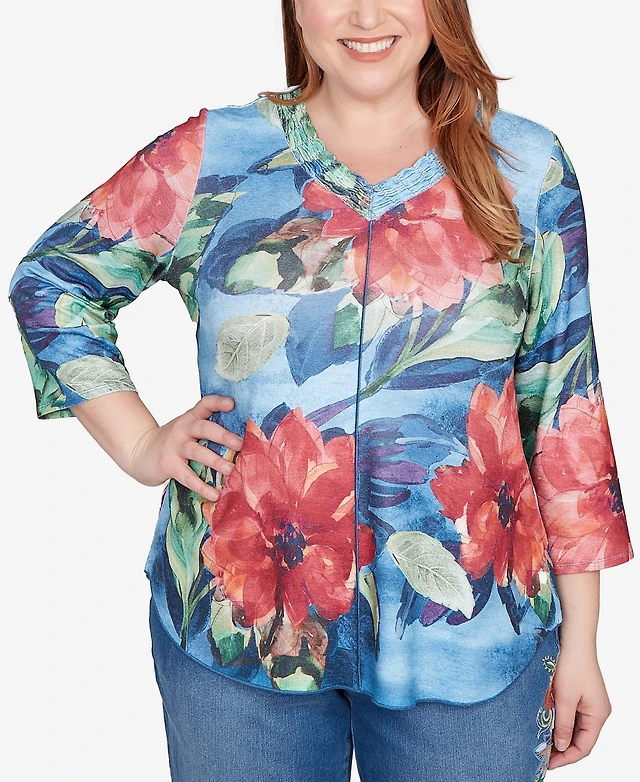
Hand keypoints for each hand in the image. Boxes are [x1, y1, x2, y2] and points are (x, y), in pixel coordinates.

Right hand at [129, 394, 243, 501]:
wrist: (140, 452)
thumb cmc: (173, 442)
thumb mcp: (187, 429)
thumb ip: (207, 430)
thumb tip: (241, 442)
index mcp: (190, 418)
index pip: (204, 404)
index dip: (218, 402)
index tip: (232, 404)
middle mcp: (183, 429)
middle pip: (204, 428)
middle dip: (223, 436)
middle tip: (240, 445)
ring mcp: (175, 446)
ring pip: (198, 452)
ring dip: (216, 462)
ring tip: (232, 470)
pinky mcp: (169, 465)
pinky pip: (188, 477)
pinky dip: (203, 487)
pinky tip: (215, 494)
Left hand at [548, 639, 611, 768]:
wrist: (573, 637)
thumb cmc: (570, 664)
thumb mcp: (564, 698)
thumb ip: (563, 724)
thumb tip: (561, 746)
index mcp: (598, 715)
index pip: (584, 746)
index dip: (566, 757)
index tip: (548, 763)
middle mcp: (597, 710)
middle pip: (581, 738)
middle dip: (562, 747)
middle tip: (542, 754)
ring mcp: (590, 701)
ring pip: (575, 726)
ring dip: (560, 734)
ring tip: (541, 741)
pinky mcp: (581, 693)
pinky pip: (572, 714)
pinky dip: (561, 720)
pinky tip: (546, 722)